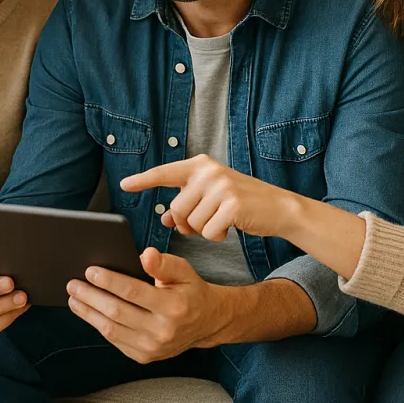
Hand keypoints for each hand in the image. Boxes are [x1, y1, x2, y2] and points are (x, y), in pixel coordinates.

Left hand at [66, 248, 227, 363]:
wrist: (206, 323)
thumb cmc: (190, 292)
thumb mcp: (184, 271)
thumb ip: (163, 263)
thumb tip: (145, 255)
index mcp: (173, 307)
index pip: (133, 292)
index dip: (109, 281)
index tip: (90, 271)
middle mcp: (162, 330)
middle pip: (117, 312)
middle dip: (91, 296)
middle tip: (73, 284)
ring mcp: (152, 347)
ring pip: (111, 329)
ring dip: (88, 313)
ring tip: (74, 298)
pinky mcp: (143, 356)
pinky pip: (114, 340)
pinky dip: (98, 325)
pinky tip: (88, 312)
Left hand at [122, 155, 300, 240]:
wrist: (279, 207)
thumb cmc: (243, 203)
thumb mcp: (213, 196)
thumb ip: (188, 201)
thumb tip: (165, 217)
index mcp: (201, 165)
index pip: (165, 172)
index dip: (143, 180)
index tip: (124, 185)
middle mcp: (209, 172)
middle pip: (176, 209)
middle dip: (185, 224)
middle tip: (202, 223)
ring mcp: (222, 187)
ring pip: (191, 223)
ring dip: (203, 230)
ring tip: (220, 221)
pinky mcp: (233, 205)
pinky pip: (208, 232)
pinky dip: (216, 237)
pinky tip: (230, 228)